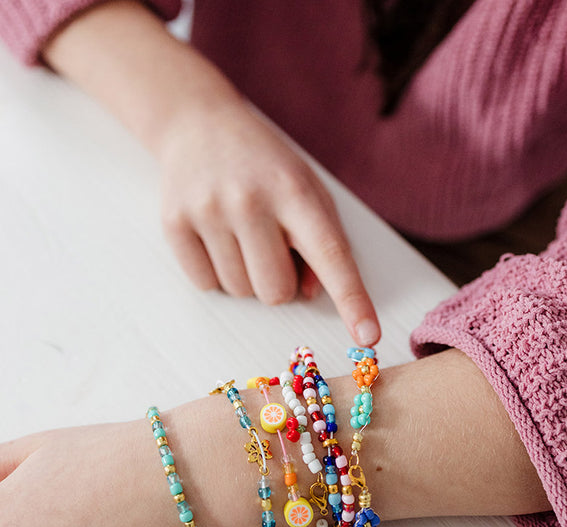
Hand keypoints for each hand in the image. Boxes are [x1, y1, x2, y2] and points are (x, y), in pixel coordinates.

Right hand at [158, 100, 380, 346]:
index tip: (368, 336)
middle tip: (271, 247)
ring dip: (248, 276)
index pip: (330, 254)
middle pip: (277, 292)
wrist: (199, 125)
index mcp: (295, 190)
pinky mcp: (174, 223)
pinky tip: (217, 237)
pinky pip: (207, 286)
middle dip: (281, 282)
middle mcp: (250, 200)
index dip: (352, 299)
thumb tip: (309, 294)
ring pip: (241, 293)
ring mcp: (208, 211)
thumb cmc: (265, 166)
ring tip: (242, 234)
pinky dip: (218, 273)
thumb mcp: (306, 190)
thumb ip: (320, 242)